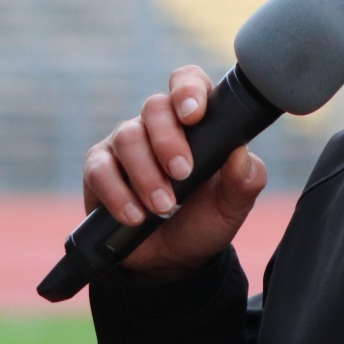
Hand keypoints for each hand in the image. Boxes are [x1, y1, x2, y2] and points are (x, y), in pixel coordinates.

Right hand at [82, 64, 268, 279]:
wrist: (170, 261)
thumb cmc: (203, 222)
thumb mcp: (231, 206)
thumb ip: (245, 181)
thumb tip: (241, 154)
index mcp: (194, 123)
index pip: (187, 83)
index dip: (188, 90)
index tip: (194, 115)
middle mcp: (156, 126)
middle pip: (154, 107)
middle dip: (169, 141)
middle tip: (183, 175)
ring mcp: (124, 145)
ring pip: (127, 137)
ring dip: (147, 174)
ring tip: (163, 207)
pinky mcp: (99, 170)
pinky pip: (100, 169)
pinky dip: (119, 194)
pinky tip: (135, 216)